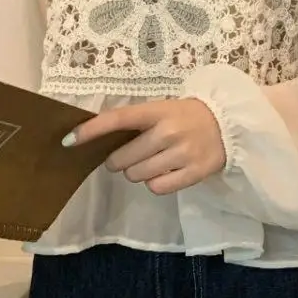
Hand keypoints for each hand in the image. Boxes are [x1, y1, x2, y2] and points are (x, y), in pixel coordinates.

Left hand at [64, 99, 225, 194]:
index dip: (91, 130)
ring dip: (136, 172)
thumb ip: (136, 122)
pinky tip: (164, 173)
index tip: (69, 140)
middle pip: (123, 158)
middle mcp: (168, 132)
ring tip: (152, 162)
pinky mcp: (194, 173)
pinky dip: (155, 183)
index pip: (118, 119)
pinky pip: (157, 188)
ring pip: (137, 175)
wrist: (228, 124)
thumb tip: (98, 140)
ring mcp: (182, 153)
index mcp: (158, 111)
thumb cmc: (187, 115)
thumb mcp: (162, 109)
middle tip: (129, 156)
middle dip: (119, 160)